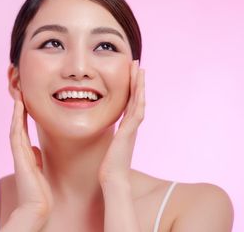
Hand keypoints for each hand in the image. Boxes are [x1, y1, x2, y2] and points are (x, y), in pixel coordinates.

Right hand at [9, 95, 52, 221]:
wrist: (38, 206)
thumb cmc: (40, 190)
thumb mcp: (39, 169)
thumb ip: (35, 158)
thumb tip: (35, 148)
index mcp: (26, 154)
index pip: (22, 131)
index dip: (22, 116)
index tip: (25, 103)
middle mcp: (20, 152)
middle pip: (17, 126)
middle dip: (18, 111)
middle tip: (20, 94)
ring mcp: (18, 154)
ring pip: (15, 127)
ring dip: (17, 111)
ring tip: (19, 96)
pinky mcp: (19, 156)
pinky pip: (16, 133)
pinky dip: (17, 119)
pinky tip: (19, 107)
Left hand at [98, 60, 144, 185]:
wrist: (113, 178)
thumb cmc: (109, 165)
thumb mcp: (109, 145)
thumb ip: (111, 137)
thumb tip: (104, 134)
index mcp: (126, 126)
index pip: (130, 102)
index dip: (131, 87)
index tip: (131, 74)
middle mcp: (132, 124)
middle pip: (136, 97)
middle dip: (137, 80)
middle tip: (138, 65)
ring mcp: (132, 127)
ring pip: (139, 100)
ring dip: (140, 84)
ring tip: (140, 69)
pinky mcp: (130, 130)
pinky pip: (137, 109)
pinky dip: (139, 97)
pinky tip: (139, 86)